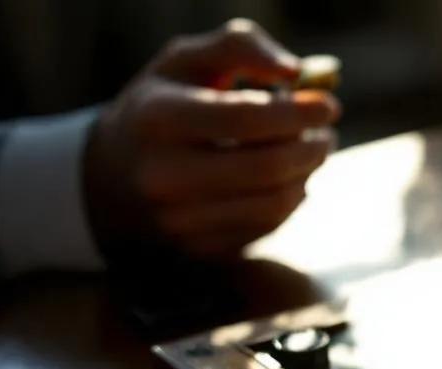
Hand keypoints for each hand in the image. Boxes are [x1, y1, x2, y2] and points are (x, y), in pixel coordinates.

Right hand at [83, 19, 339, 263]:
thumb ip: (240, 46)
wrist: (112, 175)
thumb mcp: (186, 60)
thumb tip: (294, 72)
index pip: (247, 119)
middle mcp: (163, 176)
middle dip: (313, 148)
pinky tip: (283, 179)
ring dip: (306, 175)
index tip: (329, 106)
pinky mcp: (201, 249)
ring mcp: (180, 221)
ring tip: (308, 153)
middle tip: (326, 134)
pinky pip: (268, 227)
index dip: (299, 113)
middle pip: (268, 168)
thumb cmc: (163, 104)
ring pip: (276, 204)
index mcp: (157, 119)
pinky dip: (289, 200)